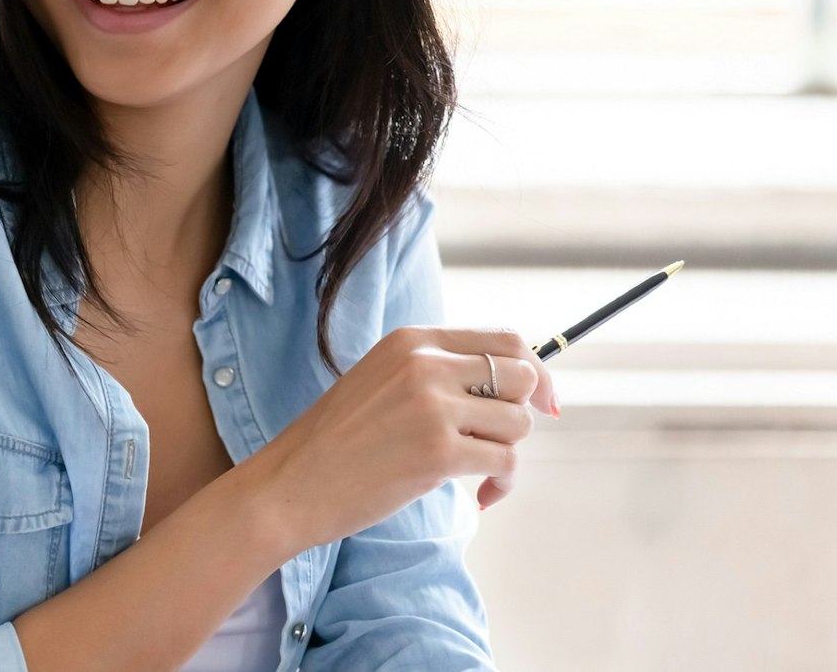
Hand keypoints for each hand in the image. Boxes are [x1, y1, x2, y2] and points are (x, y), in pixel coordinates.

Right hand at [241, 326, 555, 554]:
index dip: (535, 371)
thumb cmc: (336, 442)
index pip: (504, 339)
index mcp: (411, 341)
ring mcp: (432, 406)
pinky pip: (505, 462)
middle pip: (521, 377)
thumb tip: (518, 386)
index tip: (545, 401)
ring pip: (518, 424)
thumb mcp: (383, 381)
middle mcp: (424, 365)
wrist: (291, 483)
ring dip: (505, 453)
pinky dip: (500, 485)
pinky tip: (478, 497)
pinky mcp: (439, 451)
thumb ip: (437, 372)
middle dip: (521, 413)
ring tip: (474, 471)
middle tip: (498, 442)